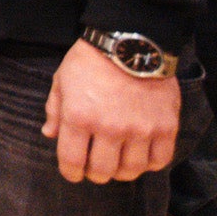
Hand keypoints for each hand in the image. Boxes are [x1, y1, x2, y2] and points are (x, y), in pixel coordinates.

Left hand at [44, 40, 180, 183]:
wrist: (131, 41)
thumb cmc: (90, 60)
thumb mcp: (61, 80)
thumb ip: (55, 111)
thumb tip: (50, 135)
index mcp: (79, 117)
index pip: (72, 161)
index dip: (70, 173)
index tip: (72, 173)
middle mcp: (109, 128)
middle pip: (102, 172)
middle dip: (94, 174)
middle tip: (95, 168)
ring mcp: (140, 130)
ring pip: (131, 171)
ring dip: (121, 172)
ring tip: (117, 163)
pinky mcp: (165, 127)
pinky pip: (159, 160)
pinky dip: (149, 164)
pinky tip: (141, 156)